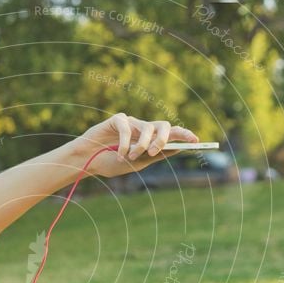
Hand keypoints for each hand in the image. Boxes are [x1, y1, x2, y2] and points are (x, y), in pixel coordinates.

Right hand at [67, 113, 199, 177]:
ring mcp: (131, 122)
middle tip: (155, 151)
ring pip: (147, 128)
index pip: (171, 134)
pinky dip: (125, 143)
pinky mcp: (118, 119)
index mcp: (149, 140)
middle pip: (164, 125)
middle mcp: (142, 129)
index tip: (196, 140)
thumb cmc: (110, 163)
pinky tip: (119, 154)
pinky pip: (128, 128)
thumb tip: (178, 149)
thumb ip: (155, 156)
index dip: (184, 135)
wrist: (86, 161)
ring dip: (142, 145)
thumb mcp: (137, 164)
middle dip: (164, 138)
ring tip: (131, 157)